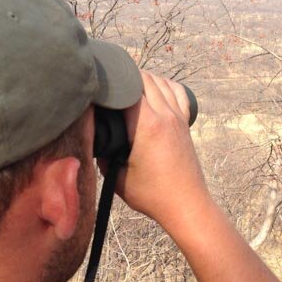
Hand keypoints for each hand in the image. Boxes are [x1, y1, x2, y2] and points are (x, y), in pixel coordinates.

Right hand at [108, 71, 212, 228]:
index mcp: (147, 125)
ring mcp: (178, 117)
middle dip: (124, 76)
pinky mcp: (185, 123)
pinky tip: (155, 90)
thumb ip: (103, 156)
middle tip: (106, 83)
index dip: (110, 81)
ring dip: (143, 78)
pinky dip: (165, 85)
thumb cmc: (153, 195)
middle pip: (144, 78)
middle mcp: (165, 115)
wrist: (186, 205)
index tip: (95, 83)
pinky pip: (177, 92)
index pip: (127, 87)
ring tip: (125, 84)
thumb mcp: (118, 178)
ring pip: (160, 82)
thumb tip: (94, 139)